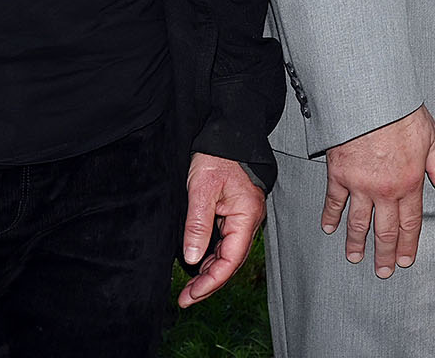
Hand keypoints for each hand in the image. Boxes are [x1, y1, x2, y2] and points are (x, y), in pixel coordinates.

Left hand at [177, 154, 267, 306]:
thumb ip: (198, 225)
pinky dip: (212, 258)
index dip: (211, 282)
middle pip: (231, 262)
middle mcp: (248, 220)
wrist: (227, 135)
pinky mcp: (234, 214)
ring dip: (210, 273)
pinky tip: (198, 265)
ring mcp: (242, 218)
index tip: (191, 294)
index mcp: (246, 215)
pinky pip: (225, 243)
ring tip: (189, 288)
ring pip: (228, 254)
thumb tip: (193, 258)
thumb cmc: (219, 156)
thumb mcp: (202, 190)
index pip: (231, 260)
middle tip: (186, 298)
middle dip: (209, 283)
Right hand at [322, 105, 434, 277]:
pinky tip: (329, 228)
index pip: (409, 223)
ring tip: (355, 257)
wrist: (370, 99)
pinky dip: (330, 216)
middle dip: (384, 253)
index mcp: (409, 183)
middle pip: (384, 230)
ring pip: (358, 222)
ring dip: (356, 243)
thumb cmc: (401, 114)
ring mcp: (360, 185)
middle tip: (382, 271)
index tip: (404, 260)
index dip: (407, 244)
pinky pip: (334, 202)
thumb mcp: (431, 139)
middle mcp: (385, 190)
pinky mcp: (339, 175)